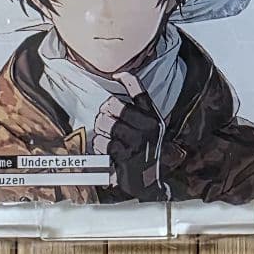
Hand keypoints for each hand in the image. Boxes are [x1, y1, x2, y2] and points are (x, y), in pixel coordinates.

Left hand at [94, 72, 165, 199]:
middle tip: (107, 121)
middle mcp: (146, 129)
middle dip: (104, 115)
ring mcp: (135, 143)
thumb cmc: (149, 146)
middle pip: (112, 109)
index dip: (121, 87)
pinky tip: (108, 148)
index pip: (133, 94)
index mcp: (152, 117)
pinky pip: (102, 144)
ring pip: (104, 126)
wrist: (150, 178)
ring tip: (109, 136)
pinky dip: (101, 145)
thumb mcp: (150, 121)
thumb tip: (120, 75)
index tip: (116, 82)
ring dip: (102, 131)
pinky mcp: (124, 157)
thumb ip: (138, 99)